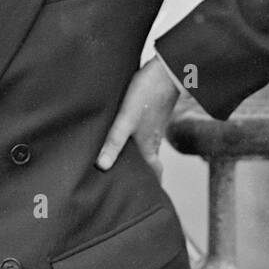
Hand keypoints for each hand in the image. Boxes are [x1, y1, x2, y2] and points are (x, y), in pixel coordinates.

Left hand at [96, 57, 181, 176]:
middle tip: (126, 184)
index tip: (144, 199)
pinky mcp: (150, 113)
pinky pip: (142, 134)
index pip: (155, 174)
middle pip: (148, 163)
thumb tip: (102, 166)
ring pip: (145, 148)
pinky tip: (122, 134)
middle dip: (140, 175)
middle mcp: (153, 140)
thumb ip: (114, 142)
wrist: (167, 69)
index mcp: (149, 146)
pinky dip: (134, 140)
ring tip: (119, 162)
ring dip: (136, 157)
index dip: (152, 187)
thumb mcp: (126, 119)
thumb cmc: (147, 94)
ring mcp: (153, 126)